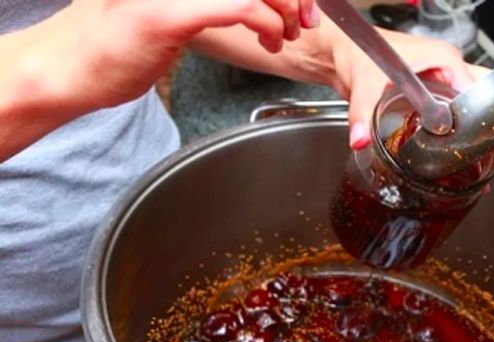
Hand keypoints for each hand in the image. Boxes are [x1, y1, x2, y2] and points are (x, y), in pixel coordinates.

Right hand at [50, 0, 320, 108]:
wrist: (71, 67)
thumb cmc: (118, 43)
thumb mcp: (171, 9)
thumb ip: (212, 1)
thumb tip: (257, 5)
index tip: (301, 3)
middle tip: (307, 19)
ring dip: (287, 7)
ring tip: (287, 32)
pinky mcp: (172, 12)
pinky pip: (241, 6)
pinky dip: (268, 22)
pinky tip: (270, 39)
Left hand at [326, 27, 493, 151]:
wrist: (345, 50)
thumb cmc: (359, 52)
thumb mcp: (362, 84)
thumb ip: (360, 113)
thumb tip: (360, 138)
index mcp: (442, 59)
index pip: (479, 87)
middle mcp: (449, 68)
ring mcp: (445, 80)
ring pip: (484, 99)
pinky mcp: (437, 94)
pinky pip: (465, 109)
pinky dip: (475, 129)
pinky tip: (478, 152)